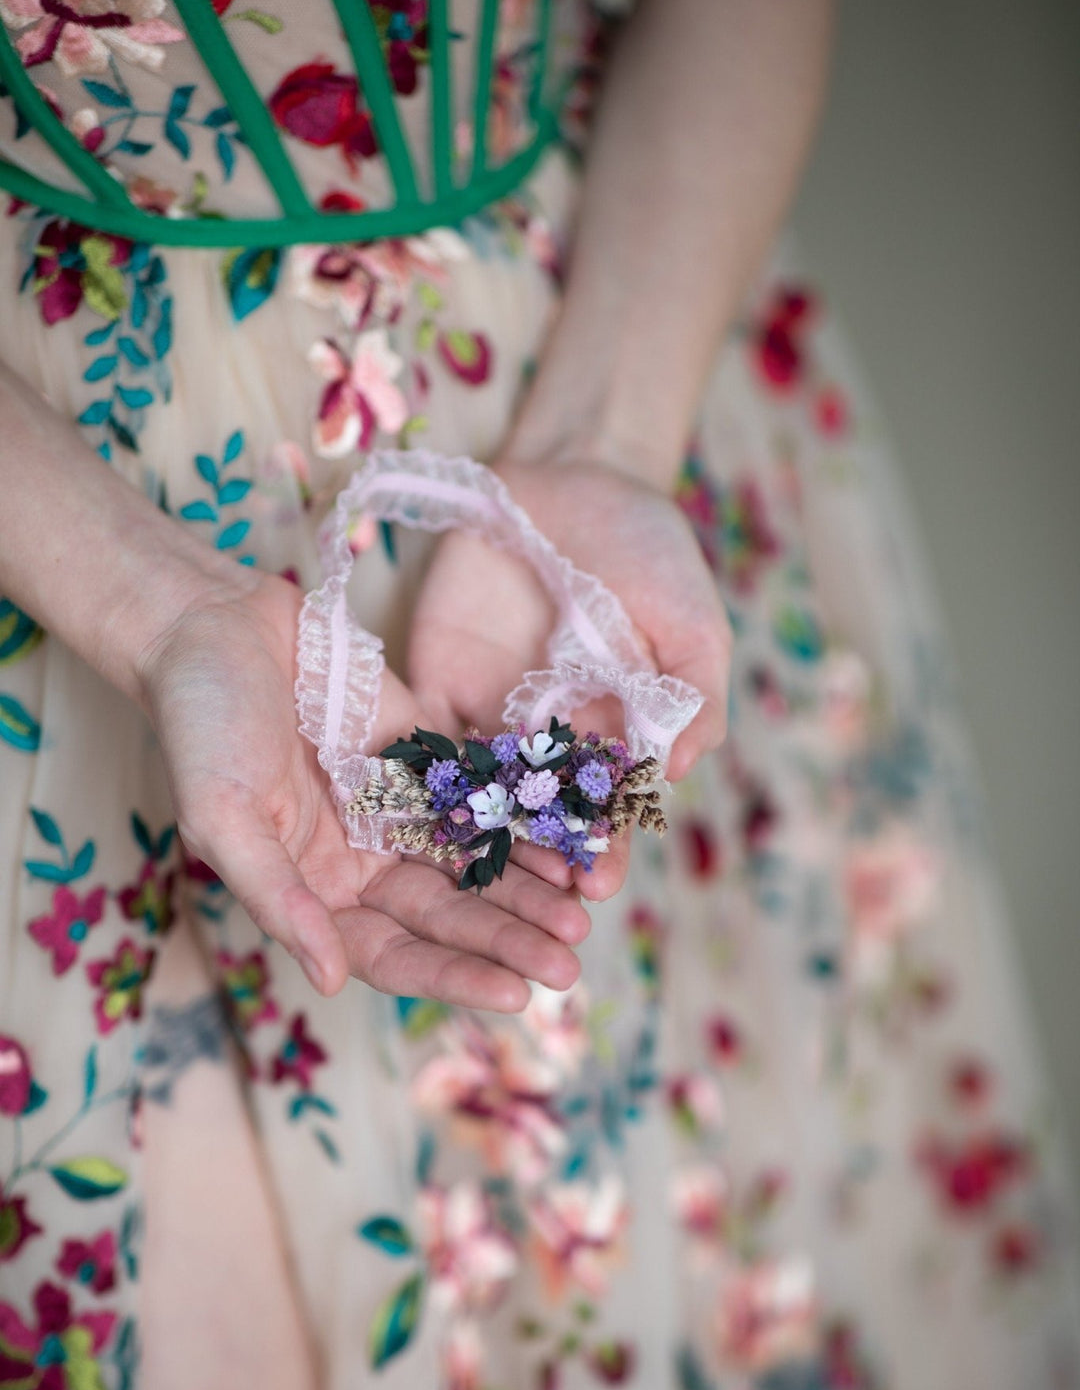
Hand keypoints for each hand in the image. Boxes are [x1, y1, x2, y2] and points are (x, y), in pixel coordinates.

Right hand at [136, 570, 588, 1008]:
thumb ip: (278, 898)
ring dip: (529, 892)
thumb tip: (329, 979)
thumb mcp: (222, 817)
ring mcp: (400, 809)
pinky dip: (527, 822)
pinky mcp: (429, 756)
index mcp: (315, 892)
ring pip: (476, 864)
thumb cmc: (201, 727)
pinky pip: (487, 797)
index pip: (393, 954)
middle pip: (448, 917)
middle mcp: (364, 862)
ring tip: (584, 914)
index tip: (513, 995)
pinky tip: (571, 841)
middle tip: (568, 968)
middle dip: (507, 941)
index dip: (453, 976)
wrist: (217, 627)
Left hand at [408, 456, 730, 899]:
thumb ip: (693, 698)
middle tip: (526, 909)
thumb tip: (678, 770)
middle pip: (538, 821)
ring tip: (471, 885)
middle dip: (534, 867)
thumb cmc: (650, 555)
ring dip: (476, 844)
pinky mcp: (437, 689)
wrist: (574, 480)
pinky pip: (425, 745)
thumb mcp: (692, 625)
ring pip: (479, 798)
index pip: (606, 810)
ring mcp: (492, 720)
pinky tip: (414, 821)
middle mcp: (552, 745)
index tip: (595, 883)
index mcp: (616, 739)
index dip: (600, 846)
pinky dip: (421, 785)